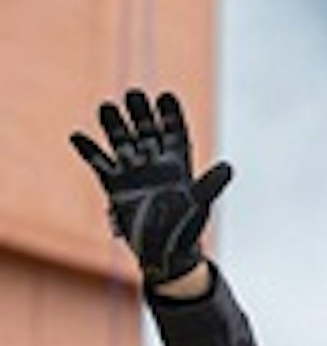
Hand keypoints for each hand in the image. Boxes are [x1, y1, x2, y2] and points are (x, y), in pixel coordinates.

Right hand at [70, 89, 233, 283]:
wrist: (164, 252)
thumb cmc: (186, 230)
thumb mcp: (198, 204)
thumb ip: (211, 184)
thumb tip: (229, 167)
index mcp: (178, 167)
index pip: (175, 133)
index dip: (171, 115)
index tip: (166, 96)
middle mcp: (155, 165)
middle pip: (147, 131)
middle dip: (141, 113)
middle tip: (134, 93)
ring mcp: (134, 173)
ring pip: (122, 142)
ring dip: (114, 125)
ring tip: (106, 106)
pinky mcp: (115, 186)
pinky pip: (99, 163)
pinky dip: (89, 150)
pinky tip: (78, 136)